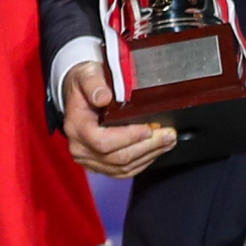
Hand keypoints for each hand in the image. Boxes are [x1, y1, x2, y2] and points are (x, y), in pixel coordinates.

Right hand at [61, 62, 174, 180]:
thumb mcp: (87, 75)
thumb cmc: (85, 84)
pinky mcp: (100, 165)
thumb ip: (94, 84)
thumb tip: (103, 97)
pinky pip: (123, 171)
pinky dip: (143, 162)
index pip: (102, 141)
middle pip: (116, 157)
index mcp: (76, 126)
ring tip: (169, 142)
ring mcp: (89, 159)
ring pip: (123, 167)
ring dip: (149, 155)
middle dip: (147, 147)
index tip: (149, 129)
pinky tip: (156, 150)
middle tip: (169, 135)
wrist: (79, 94)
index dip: (128, 137)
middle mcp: (80, 148)